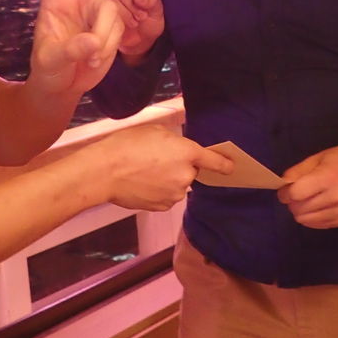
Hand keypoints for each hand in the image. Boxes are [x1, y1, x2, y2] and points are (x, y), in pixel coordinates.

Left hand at [29, 0, 126, 96]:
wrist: (63, 85)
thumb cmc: (48, 69)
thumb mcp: (50, 60)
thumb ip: (70, 49)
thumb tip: (93, 42)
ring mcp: (96, 11)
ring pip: (111, 12)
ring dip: (104, 38)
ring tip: (90, 59)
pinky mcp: (111, 26)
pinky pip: (117, 30)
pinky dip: (109, 48)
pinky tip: (96, 61)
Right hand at [93, 125, 232, 210]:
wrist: (105, 171)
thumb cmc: (128, 145)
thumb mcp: (155, 131)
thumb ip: (174, 141)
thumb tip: (177, 151)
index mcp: (187, 153)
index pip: (215, 161)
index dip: (224, 164)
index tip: (231, 167)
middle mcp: (186, 176)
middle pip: (191, 173)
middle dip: (180, 167)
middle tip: (157, 160)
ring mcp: (175, 194)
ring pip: (178, 186)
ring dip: (169, 180)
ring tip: (145, 172)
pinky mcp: (162, 206)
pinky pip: (167, 197)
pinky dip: (159, 191)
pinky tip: (142, 183)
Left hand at [276, 140, 337, 228]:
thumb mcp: (316, 158)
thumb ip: (296, 172)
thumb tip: (282, 186)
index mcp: (328, 178)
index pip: (296, 194)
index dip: (285, 192)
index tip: (286, 188)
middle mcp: (335, 198)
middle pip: (298, 209)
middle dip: (292, 202)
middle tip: (297, 192)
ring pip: (304, 220)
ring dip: (300, 210)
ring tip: (308, 199)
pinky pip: (316, 225)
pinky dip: (311, 217)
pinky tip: (317, 205)